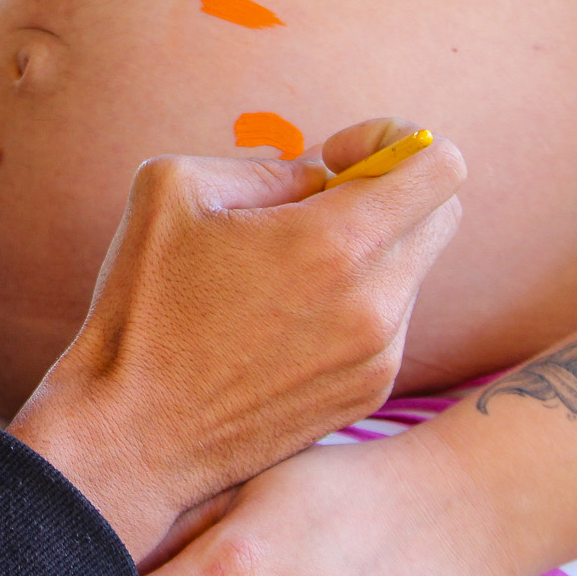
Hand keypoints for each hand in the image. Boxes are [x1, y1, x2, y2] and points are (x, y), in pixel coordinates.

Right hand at [8, 120, 465, 558]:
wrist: (133, 434)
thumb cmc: (144, 305)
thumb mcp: (176, 190)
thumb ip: (268, 165)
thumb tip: (321, 175)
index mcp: (335, 241)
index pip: (439, 166)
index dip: (394, 141)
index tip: (338, 161)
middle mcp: (376, 302)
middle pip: (442, 214)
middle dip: (391, 194)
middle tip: (319, 209)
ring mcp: (380, 355)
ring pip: (413, 270)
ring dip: (368, 254)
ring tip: (285, 277)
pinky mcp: (369, 393)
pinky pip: (391, 323)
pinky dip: (354, 306)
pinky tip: (284, 322)